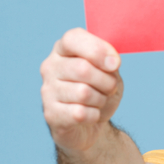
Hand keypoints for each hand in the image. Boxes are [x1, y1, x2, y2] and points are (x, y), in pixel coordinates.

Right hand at [40, 28, 122, 152]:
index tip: (116, 63)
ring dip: (100, 99)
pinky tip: (90, 114)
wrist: (89, 124)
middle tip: (110, 88)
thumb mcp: (109, 71)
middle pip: (83, 69)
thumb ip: (109, 60)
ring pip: (83, 93)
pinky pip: (80, 113)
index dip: (97, 50)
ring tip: (98, 101)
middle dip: (106, 81)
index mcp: (63, 49)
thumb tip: (112, 61)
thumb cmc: (99, 91)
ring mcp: (47, 90)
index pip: (72, 39)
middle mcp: (50, 67)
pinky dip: (94, 115)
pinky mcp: (51, 114)